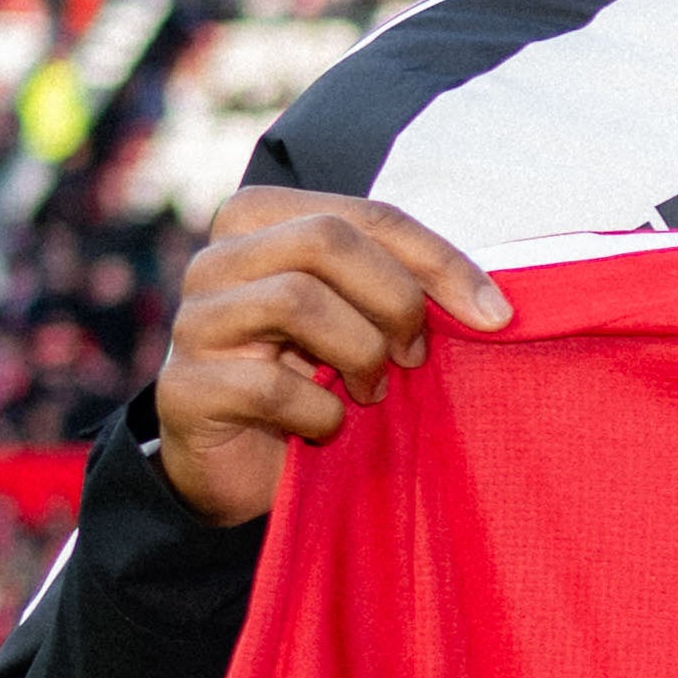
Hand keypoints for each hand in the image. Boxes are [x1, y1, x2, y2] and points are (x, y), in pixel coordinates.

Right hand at [148, 186, 504, 526]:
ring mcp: (193, 321)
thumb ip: (402, 288)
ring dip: (359, 353)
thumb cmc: (310, 376)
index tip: (494, 314)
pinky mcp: (183, 388)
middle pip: (327, 240)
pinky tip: (327, 428)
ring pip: (295, 299)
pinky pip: (268, 385)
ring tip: (371, 391)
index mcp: (261, 220)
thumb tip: (493, 307)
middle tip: (415, 355)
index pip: (367, 215)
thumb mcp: (359, 318)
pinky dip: (319, 412)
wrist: (234, 463)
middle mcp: (217, 258)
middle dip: (395, 300)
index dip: (439, 261)